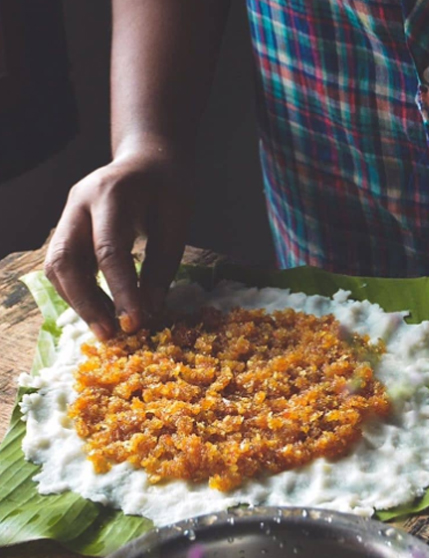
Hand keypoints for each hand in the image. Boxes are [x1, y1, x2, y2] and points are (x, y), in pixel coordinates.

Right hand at [45, 146, 192, 339]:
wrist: (148, 158)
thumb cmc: (168, 188)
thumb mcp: (176, 222)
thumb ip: (162, 265)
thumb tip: (150, 311)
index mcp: (111, 194)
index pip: (109, 249)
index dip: (121, 290)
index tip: (135, 323)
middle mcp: (79, 203)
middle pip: (66, 259)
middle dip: (86, 302)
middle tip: (111, 334)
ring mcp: (68, 214)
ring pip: (57, 266)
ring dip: (79, 301)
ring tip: (109, 328)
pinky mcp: (68, 228)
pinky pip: (64, 265)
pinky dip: (80, 291)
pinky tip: (102, 309)